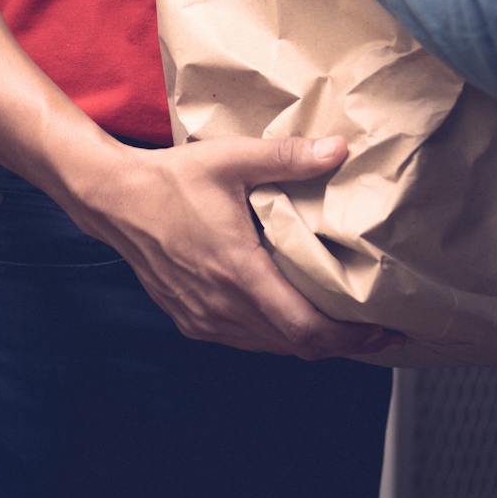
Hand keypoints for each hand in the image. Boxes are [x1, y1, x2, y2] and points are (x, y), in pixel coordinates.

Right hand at [64, 134, 400, 359]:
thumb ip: (287, 157)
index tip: (383, 332)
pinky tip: (288, 315)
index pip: (305, 329)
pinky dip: (274, 335)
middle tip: (376, 330)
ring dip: (307, 341)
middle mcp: (222, 306)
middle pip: (295, 346)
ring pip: (269, 347)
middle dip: (341, 343)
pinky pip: (244, 340)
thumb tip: (338, 150)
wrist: (113, 199)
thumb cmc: (169, 179)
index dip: (350, 338)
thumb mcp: (231, 159)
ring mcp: (204, 318)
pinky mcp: (190, 319)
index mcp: (239, 272)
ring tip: (340, 324)